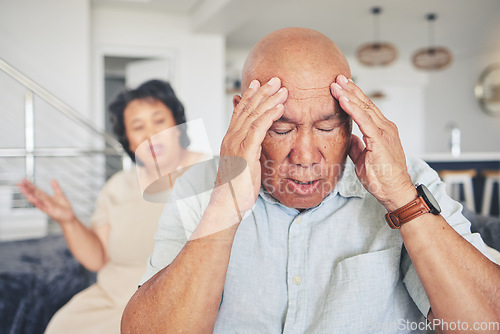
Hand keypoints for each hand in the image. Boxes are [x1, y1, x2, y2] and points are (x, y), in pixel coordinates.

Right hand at [17, 179, 75, 224]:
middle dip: (26, 189)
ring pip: (36, 200)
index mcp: (45, 198)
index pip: (35, 190)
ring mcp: (46, 207)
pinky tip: (34, 199)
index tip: (24, 180)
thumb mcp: (60, 195)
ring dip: (29, 195)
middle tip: (19, 184)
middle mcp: (44, 202)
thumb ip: (56, 187)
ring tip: (23, 189)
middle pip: (33, 195)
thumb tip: (52, 180)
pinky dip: (39, 202)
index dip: (30, 185)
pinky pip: (44, 206)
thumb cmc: (63, 208)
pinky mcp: (50, 211)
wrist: (68, 217)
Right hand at [212, 77, 287, 217]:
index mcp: (230, 140)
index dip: (249, 97)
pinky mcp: (245, 151)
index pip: (240, 112)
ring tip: (282, 88)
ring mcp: (237, 143)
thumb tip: (257, 147)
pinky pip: (259, 128)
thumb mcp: (245, 165)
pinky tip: (280, 107)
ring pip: (254, 114)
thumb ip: (250, 152)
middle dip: (262, 92)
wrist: (228, 204)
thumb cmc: (237, 189)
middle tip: (274, 79)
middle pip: (247, 108)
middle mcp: (231, 138)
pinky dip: (270, 115)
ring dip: (269, 99)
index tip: (258, 84)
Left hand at [330, 75, 416, 210]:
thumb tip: (350, 138)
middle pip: (365, 104)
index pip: (365, 109)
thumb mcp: (363, 159)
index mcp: (381, 131)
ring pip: (364, 108)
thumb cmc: (382, 178)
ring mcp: (384, 132)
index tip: (340, 87)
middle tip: (337, 78)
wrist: (395, 192)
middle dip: (350, 89)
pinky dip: (352, 108)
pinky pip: (364, 120)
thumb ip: (357, 146)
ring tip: (336, 84)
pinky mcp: (380, 140)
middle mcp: (385, 128)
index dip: (353, 97)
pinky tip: (343, 99)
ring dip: (349, 95)